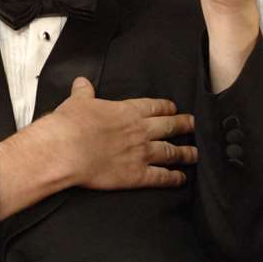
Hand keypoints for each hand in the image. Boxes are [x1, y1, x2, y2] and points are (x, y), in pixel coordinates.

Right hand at [50, 76, 196, 190]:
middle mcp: (140, 131)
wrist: (67, 149)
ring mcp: (141, 153)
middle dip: (184, 125)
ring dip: (185, 153)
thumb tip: (82, 82)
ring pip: (171, 152)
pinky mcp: (137, 175)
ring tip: (195, 153)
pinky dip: (173, 178)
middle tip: (194, 125)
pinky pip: (161, 177)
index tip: (174, 108)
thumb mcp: (78, 102)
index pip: (154, 107)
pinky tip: (181, 178)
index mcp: (127, 111)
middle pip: (170, 126)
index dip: (166, 107)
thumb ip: (84, 92)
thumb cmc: (71, 125)